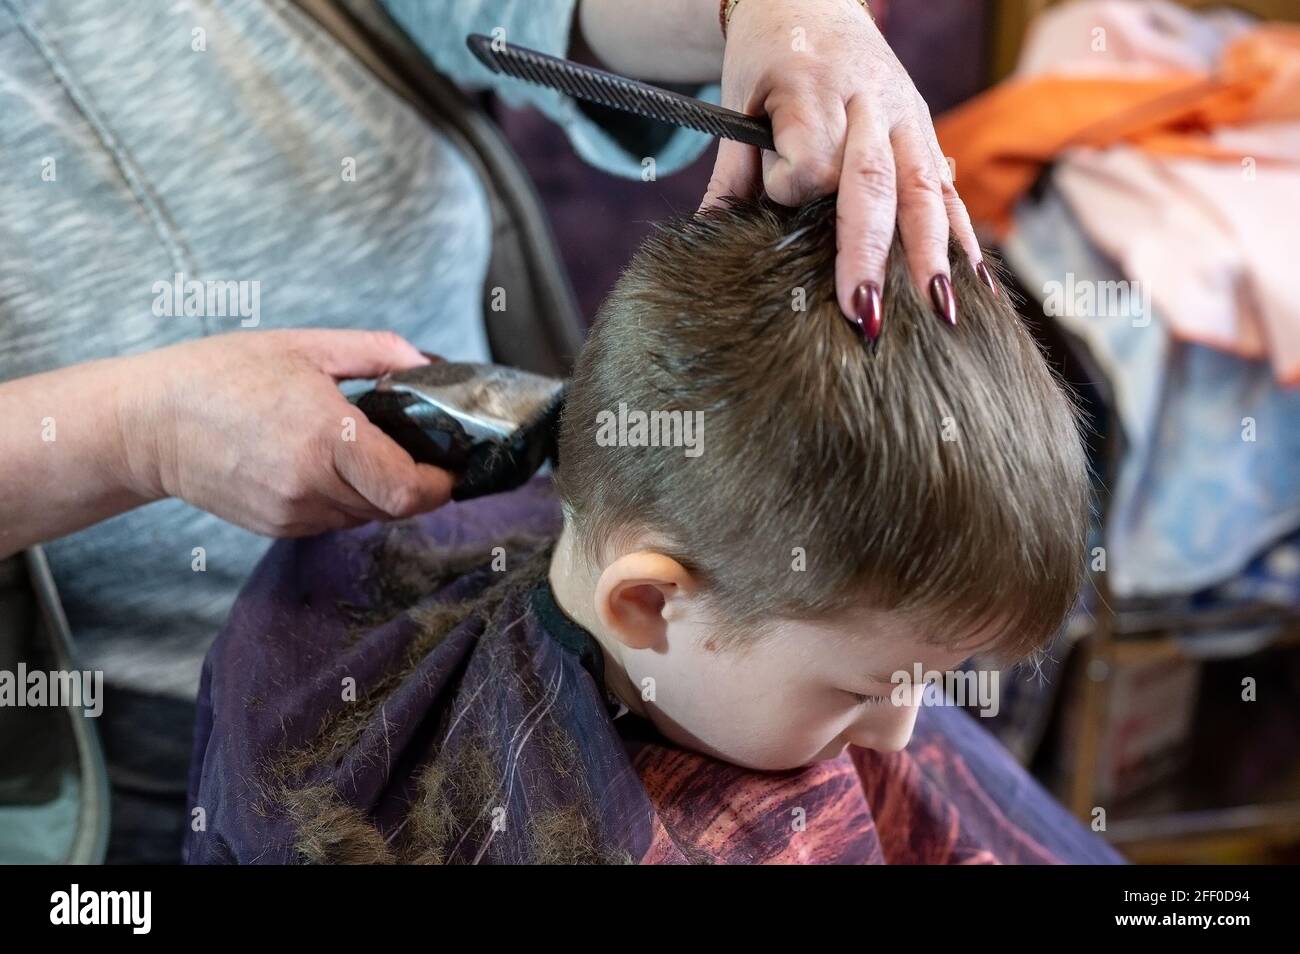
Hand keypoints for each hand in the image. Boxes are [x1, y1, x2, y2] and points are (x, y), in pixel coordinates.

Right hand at [132, 330, 453, 536]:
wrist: (147, 424)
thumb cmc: (221, 375)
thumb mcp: (305, 346)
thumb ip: (377, 352)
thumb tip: (428, 362)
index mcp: (328, 437)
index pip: (410, 491)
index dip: (441, 483)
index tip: (450, 464)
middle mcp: (312, 485)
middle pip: (396, 507)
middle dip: (416, 483)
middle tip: (414, 449)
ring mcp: (292, 513)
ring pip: (366, 516)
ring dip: (379, 491)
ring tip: (360, 450)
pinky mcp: (277, 527)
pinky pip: (334, 520)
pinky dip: (344, 497)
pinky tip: (324, 464)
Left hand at [701, 0, 983, 334]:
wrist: (811, 1)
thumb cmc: (767, 58)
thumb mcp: (737, 105)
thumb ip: (730, 176)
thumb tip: (706, 242)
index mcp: (812, 87)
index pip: (809, 161)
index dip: (788, 188)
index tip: (774, 190)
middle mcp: (868, 100)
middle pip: (873, 184)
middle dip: (869, 253)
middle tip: (863, 314)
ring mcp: (907, 114)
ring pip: (923, 189)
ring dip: (932, 255)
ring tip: (938, 312)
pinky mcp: (926, 129)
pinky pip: (947, 188)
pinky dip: (962, 236)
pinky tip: (976, 284)